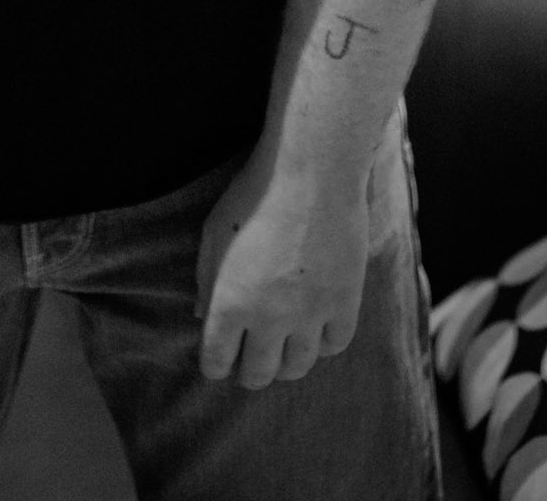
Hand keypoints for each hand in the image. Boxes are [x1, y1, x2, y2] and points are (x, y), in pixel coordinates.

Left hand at [195, 155, 369, 388]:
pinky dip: (322, 343)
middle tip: (249, 362)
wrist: (312, 171)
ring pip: (297, 368)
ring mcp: (310, 315)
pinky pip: (333, 345)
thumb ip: (206, 279)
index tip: (218, 360)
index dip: (214, 365)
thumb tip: (202, 316)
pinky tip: (315, 329)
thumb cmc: (254, 193)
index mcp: (229, 304)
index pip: (216, 361)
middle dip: (248, 372)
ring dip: (285, 365)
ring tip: (282, 351)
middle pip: (257, 374)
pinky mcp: (344, 303)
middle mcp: (268, 320)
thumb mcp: (214, 231)